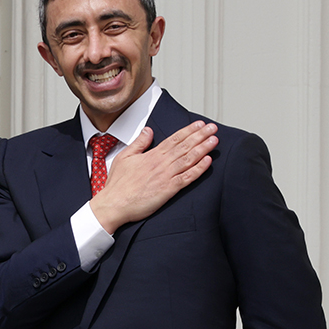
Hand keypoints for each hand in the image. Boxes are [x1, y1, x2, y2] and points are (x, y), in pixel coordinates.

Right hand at [90, 120, 217, 233]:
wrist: (113, 205)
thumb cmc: (117, 185)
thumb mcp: (124, 157)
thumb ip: (138, 143)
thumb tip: (148, 131)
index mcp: (151, 155)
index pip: (174, 139)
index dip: (188, 130)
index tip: (199, 124)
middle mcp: (161, 164)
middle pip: (185, 146)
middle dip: (201, 135)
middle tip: (213, 128)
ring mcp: (166, 176)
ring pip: (189, 159)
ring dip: (203, 148)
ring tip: (214, 140)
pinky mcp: (168, 190)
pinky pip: (187, 178)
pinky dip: (198, 169)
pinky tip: (207, 162)